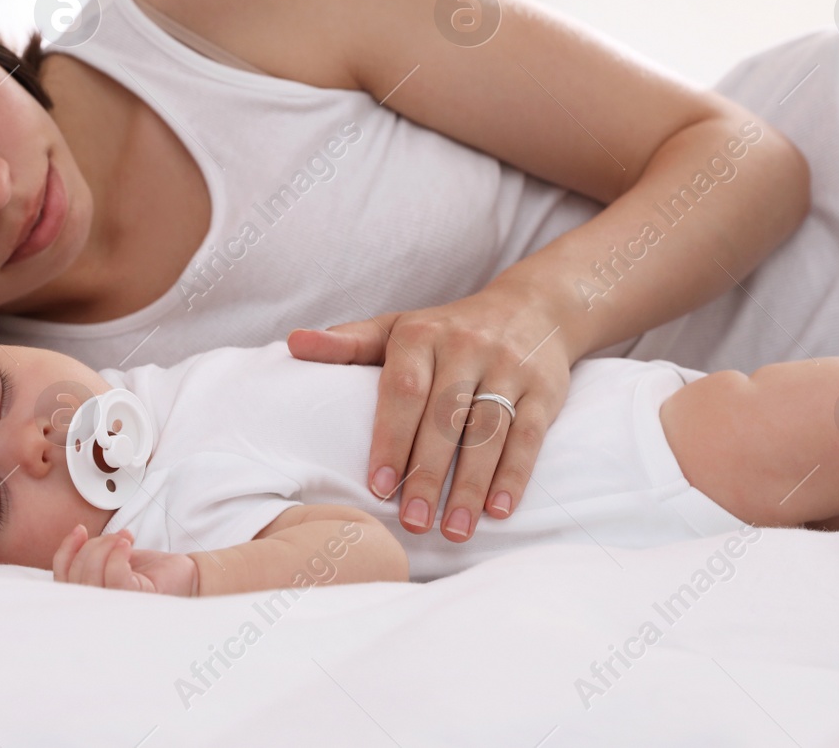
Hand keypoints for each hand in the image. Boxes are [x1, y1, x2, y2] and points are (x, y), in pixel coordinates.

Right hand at [51, 524, 198, 596]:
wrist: (188, 575)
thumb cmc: (154, 571)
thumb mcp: (116, 558)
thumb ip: (93, 557)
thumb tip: (77, 540)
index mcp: (93, 599)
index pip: (63, 580)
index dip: (66, 552)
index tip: (80, 530)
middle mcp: (101, 610)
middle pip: (75, 576)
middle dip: (91, 547)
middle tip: (115, 536)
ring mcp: (117, 609)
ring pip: (91, 576)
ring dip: (105, 548)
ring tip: (125, 538)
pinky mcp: (135, 601)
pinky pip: (115, 577)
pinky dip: (117, 555)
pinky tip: (126, 544)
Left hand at [287, 285, 571, 543]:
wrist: (530, 308)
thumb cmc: (446, 331)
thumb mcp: (396, 328)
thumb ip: (348, 344)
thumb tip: (293, 344)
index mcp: (421, 334)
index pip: (404, 389)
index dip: (391, 439)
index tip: (378, 486)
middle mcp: (466, 347)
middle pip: (446, 417)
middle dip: (429, 473)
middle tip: (414, 521)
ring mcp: (509, 367)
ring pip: (488, 432)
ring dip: (472, 485)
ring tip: (453, 530)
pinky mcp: (544, 389)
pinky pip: (528, 435)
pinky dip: (514, 476)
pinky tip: (499, 511)